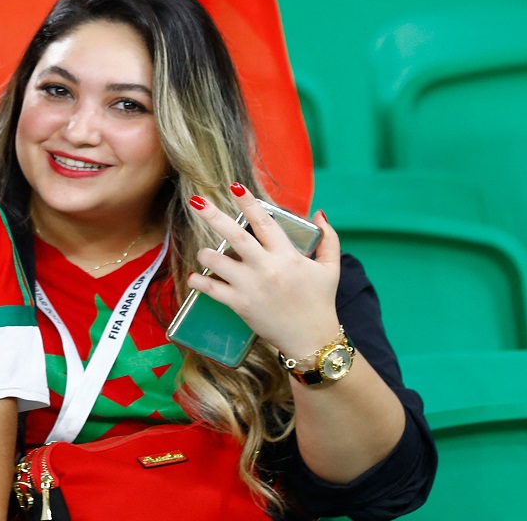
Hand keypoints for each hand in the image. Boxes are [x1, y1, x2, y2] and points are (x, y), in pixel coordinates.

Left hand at [186, 183, 341, 359]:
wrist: (313, 340)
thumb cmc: (321, 301)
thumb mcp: (331, 268)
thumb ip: (329, 239)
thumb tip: (319, 212)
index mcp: (287, 256)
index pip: (265, 223)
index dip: (249, 204)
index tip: (235, 186)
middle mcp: (266, 268)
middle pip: (235, 236)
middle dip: (213, 216)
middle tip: (196, 201)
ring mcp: (250, 287)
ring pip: (218, 261)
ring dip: (206, 253)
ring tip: (205, 251)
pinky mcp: (240, 305)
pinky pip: (212, 289)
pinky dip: (199, 281)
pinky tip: (195, 277)